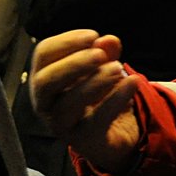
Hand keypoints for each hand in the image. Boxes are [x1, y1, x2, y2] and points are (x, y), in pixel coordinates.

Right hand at [27, 30, 141, 170]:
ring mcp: (60, 124)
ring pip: (68, 104)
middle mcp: (45, 102)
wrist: (112, 133)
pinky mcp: (82, 139)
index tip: (93, 36)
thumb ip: (104, 52)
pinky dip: (115, 99)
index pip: (43, 54)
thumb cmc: (97, 94)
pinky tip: (132, 82)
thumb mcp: (101, 68)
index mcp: (44, 78)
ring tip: (118, 68)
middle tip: (99, 55)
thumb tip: (109, 40)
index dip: (66, 41)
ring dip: (94, 82)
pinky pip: (96, 120)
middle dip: (72, 65)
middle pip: (45, 81)